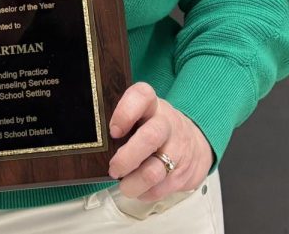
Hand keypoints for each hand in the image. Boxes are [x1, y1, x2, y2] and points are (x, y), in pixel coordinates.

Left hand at [107, 82, 213, 201]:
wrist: (194, 143)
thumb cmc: (155, 128)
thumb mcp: (142, 115)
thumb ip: (123, 122)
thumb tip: (95, 141)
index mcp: (152, 106)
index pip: (142, 96)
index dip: (125, 112)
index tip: (113, 131)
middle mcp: (167, 124)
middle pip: (150, 137)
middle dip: (126, 158)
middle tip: (114, 169)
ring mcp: (177, 149)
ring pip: (154, 171)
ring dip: (133, 184)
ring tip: (125, 186)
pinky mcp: (182, 174)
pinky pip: (159, 189)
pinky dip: (145, 193)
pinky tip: (140, 188)